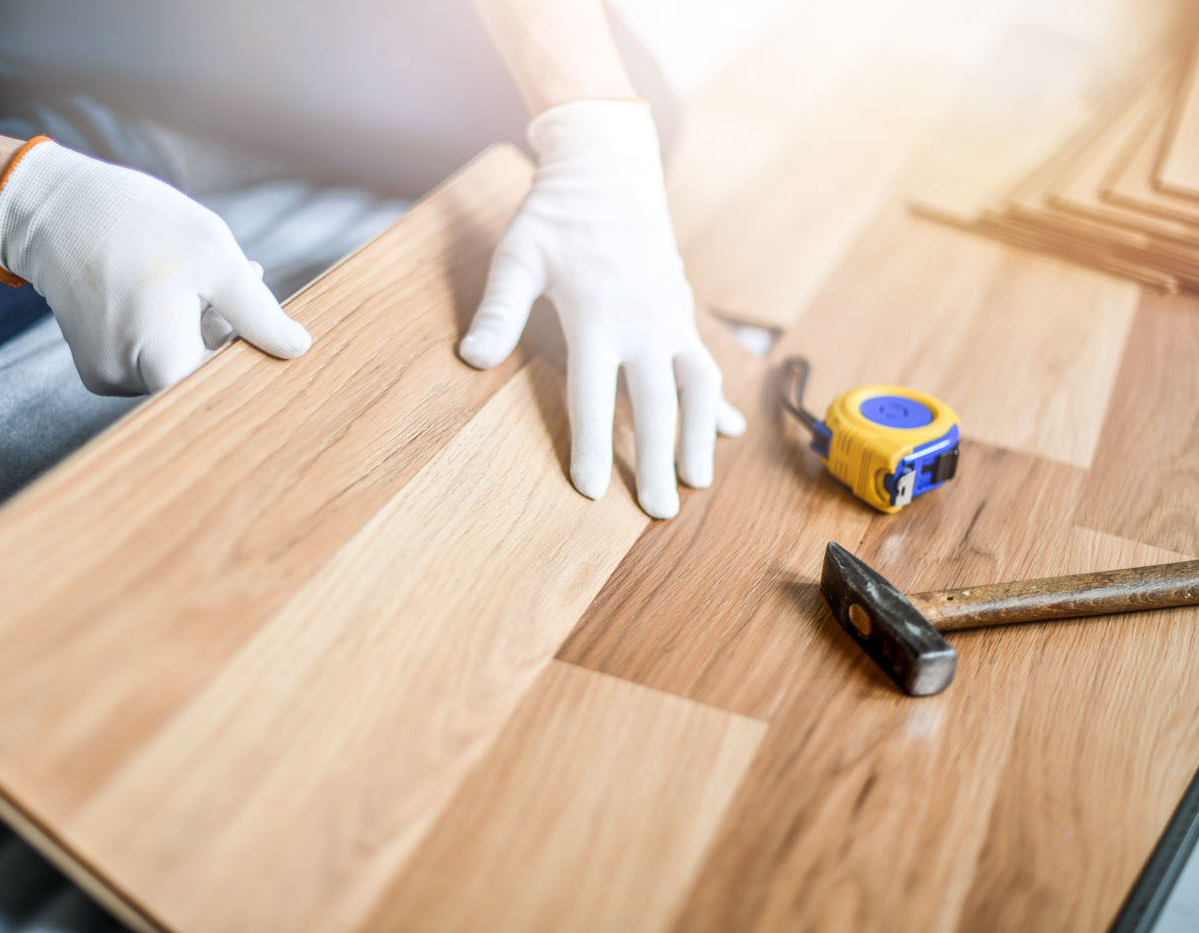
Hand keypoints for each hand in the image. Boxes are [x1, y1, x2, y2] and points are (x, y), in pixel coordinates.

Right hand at [0, 140, 309, 394]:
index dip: (253, 353)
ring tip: (209, 276)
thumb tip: (297, 349)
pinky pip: (149, 356)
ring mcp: (108, 377)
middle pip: (203, 373)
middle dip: (233, 332)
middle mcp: (130, 384)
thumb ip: (260, 313)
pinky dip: (169, 328)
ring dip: (204, 326)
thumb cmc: (138, 224)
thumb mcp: (216, 259)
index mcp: (163, 366)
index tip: (265, 321)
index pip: (229, 382)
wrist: (51, 206)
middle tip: (249, 278)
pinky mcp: (96, 365)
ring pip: (177, 363)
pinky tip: (175, 289)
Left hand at [459, 101, 744, 518]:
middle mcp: (642, 324)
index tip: (590, 491)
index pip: (594, 396)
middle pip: (655, 406)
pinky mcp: (683, 313)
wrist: (609, 172)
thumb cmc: (555, 218)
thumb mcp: (518, 257)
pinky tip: (725, 432)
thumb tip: (473, 360)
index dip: (590, 446)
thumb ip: (498, 311)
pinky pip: (707, 366)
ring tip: (697, 482)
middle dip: (655, 461)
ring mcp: (670, 320)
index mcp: (597, 316)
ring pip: (697, 389)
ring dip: (700, 438)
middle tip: (657, 512)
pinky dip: (717, 403)